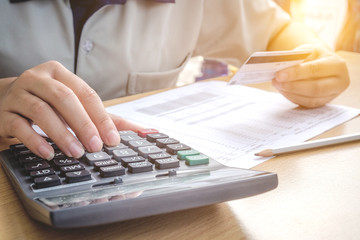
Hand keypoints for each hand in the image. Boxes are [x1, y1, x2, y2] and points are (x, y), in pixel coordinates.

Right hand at [0, 61, 123, 159]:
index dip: (100, 117)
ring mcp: (18, 95)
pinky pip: (19, 126)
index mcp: (60, 74)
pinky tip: (48, 153)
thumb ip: (105, 117)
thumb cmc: (47, 103)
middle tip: (95, 147)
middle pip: (64, 99)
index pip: (86, 93)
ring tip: (75, 153)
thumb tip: (141, 131)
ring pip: (41, 111)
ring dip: (61, 134)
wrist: (4, 101)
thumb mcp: (74, 105)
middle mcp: (38, 79)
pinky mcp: (3, 113)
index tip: (112, 139)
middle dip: (83, 124)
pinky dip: (35, 140)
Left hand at [272, 44, 349, 107]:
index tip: (279, 74)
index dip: (296, 73)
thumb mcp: (308, 50)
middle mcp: (339, 82)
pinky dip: (293, 97)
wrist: (322, 63)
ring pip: (310, 99)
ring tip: (277, 84)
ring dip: (290, 93)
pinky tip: (283, 90)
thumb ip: (298, 58)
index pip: (315, 70)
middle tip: (276, 81)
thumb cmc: (314, 56)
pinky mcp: (323, 103)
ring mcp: (332, 95)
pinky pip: (307, 104)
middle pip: (315, 88)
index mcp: (337, 65)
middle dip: (292, 86)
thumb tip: (282, 67)